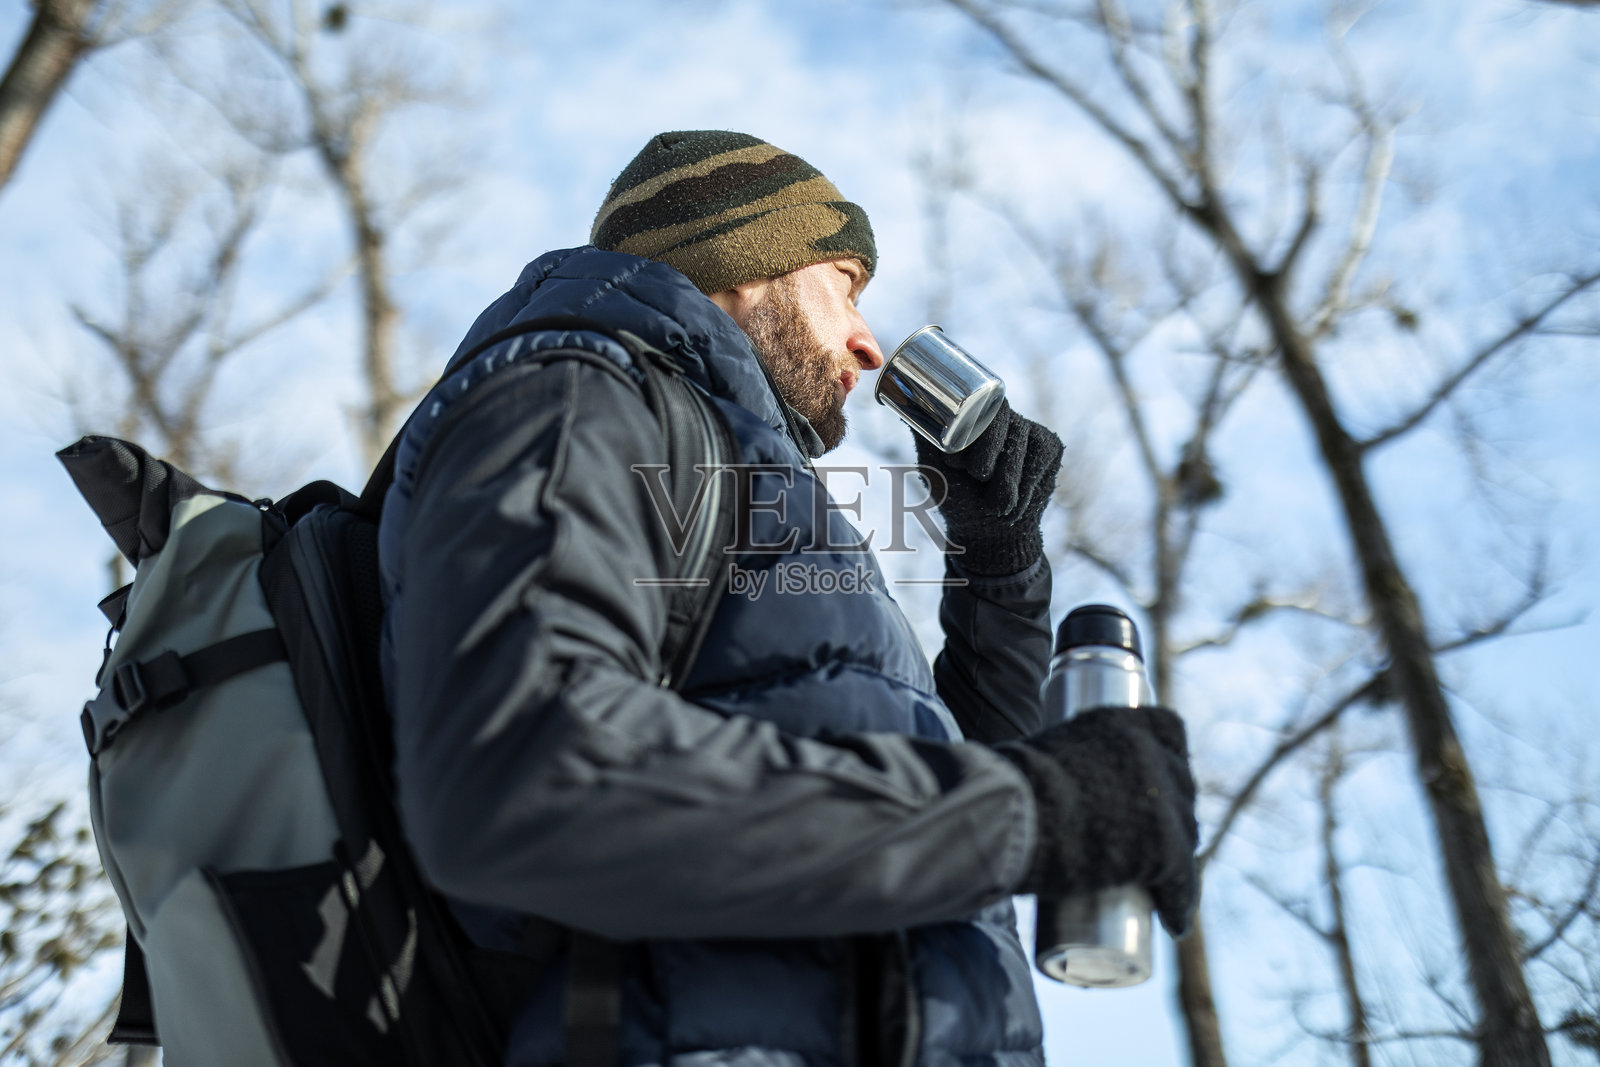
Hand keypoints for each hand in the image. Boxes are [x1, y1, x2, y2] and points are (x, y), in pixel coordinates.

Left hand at [915, 400, 1062, 575]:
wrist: (989, 534)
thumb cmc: (957, 498)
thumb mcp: (932, 466)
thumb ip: (923, 435)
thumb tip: (901, 401)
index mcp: (975, 418)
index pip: (977, 404)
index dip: (970, 434)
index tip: (955, 464)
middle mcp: (1003, 417)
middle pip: (1001, 415)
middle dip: (988, 452)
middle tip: (978, 479)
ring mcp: (1029, 430)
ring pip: (1020, 441)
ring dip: (1006, 479)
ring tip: (996, 500)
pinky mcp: (1050, 446)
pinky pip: (1039, 458)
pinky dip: (1025, 485)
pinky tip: (1016, 500)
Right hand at [994, 706, 1199, 937]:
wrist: (1005, 817)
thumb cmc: (1005, 789)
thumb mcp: (1043, 753)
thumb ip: (1061, 762)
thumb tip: (1045, 786)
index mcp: (1121, 721)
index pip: (1168, 730)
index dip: (1168, 757)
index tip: (1158, 782)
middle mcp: (1150, 752)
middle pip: (1179, 786)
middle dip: (1172, 811)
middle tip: (1152, 840)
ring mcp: (1161, 798)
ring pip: (1186, 831)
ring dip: (1178, 856)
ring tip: (1162, 881)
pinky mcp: (1164, 844)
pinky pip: (1182, 878)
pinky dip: (1179, 903)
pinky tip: (1174, 921)